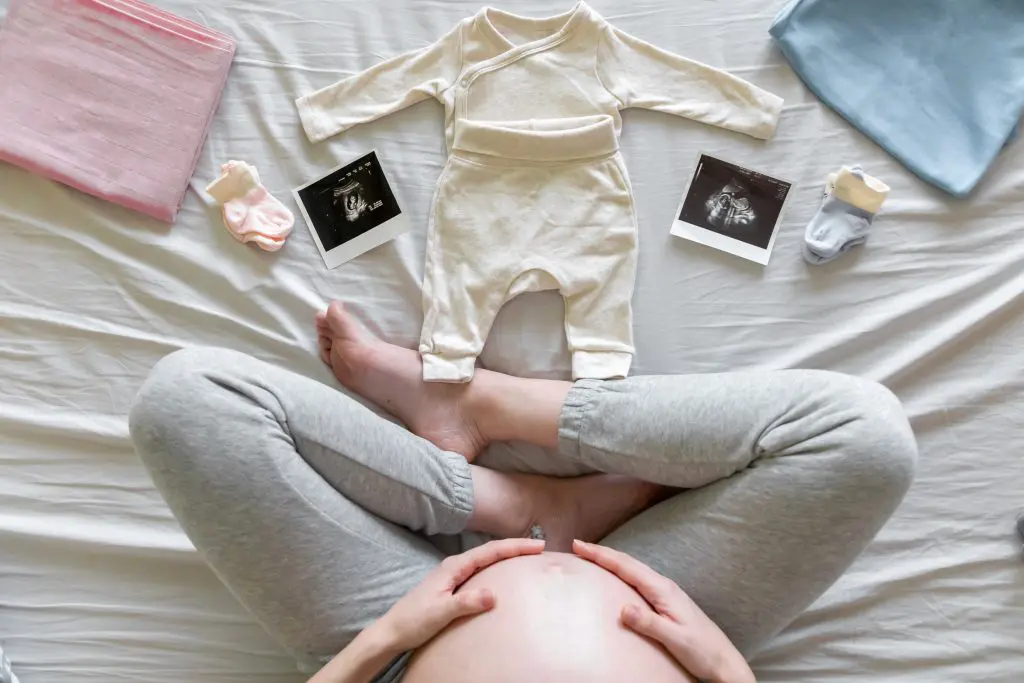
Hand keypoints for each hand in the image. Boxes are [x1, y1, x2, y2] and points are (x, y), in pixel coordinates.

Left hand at [376, 537, 544, 651]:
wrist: (392, 632)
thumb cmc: (414, 621)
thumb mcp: (440, 613)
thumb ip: (466, 602)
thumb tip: (493, 595)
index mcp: (453, 567)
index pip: (490, 551)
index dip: (515, 546)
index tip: (538, 545)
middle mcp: (454, 566)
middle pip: (490, 551)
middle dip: (515, 547)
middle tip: (540, 547)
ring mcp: (453, 576)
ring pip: (486, 560)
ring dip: (507, 556)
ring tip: (527, 556)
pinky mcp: (453, 587)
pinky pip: (481, 572)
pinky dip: (497, 568)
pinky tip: (504, 576)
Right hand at [573, 540, 754, 682]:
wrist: (725, 662)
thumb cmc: (703, 652)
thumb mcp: (675, 639)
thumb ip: (649, 623)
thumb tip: (623, 608)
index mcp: (663, 591)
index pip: (626, 567)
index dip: (601, 555)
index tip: (579, 545)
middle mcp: (664, 586)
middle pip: (628, 563)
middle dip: (602, 552)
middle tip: (578, 545)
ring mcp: (666, 593)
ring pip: (634, 569)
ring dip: (612, 561)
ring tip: (592, 556)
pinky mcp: (667, 602)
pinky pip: (639, 580)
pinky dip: (622, 572)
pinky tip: (617, 577)